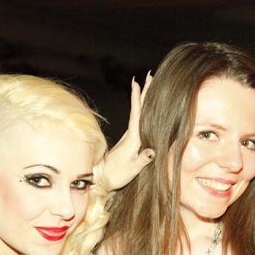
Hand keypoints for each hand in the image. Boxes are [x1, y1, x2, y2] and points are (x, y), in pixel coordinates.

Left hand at [95, 74, 154, 190]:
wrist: (102, 179)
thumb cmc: (117, 175)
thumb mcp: (132, 169)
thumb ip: (143, 159)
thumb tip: (152, 152)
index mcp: (133, 138)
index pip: (137, 113)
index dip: (137, 98)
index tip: (138, 81)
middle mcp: (131, 133)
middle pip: (140, 108)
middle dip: (145, 92)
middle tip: (150, 76)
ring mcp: (130, 136)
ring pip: (140, 113)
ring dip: (145, 99)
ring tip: (152, 87)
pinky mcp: (131, 141)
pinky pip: (140, 121)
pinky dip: (144, 111)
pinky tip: (148, 109)